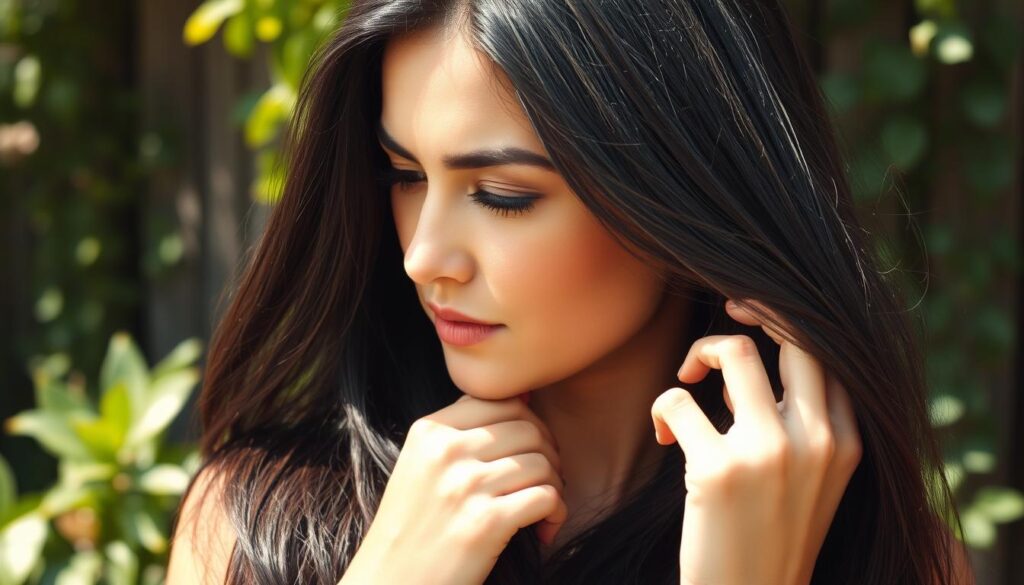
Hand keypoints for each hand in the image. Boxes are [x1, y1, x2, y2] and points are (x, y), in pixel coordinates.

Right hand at [347, 393, 565, 584]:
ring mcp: (465, 485)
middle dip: (549, 453)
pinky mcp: (486, 522)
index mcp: (429, 431)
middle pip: (528, 429)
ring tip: (543, 508)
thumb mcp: (421, 465)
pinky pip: (547, 497)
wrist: (390, 584)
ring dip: (554, 486)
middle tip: (545, 481)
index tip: (531, 450)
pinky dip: (556, 513)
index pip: (504, 401)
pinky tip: (544, 529)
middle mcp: (446, 451)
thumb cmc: (413, 528)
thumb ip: (463, 429)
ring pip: (542, 462)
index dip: (530, 423)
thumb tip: (526, 398)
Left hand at [650, 299, 862, 584]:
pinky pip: (678, 400)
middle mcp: (817, 441)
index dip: (784, 322)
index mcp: (846, 444)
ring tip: (684, 386)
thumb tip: (769, 363)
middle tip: (719, 323)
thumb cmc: (769, 541)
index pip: (826, 353)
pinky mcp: (718, 470)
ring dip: (698, 354)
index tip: (749, 317)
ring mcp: (769, 453)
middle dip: (750, 307)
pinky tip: (665, 438)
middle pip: (793, 334)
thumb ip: (808, 430)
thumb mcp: (813, 485)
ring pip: (734, 351)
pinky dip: (661, 408)